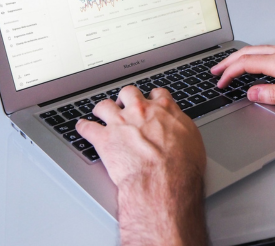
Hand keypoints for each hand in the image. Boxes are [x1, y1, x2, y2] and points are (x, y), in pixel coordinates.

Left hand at [76, 86, 206, 245]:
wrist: (163, 181)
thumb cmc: (182, 166)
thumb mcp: (192, 140)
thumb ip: (182, 127)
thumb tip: (180, 126)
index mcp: (164, 110)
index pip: (158, 94)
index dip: (153, 97)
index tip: (151, 100)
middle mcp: (140, 111)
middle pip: (129, 92)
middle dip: (126, 97)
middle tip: (125, 104)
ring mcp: (120, 123)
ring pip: (104, 105)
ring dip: (102, 109)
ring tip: (100, 112)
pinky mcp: (104, 139)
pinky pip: (87, 128)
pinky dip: (83, 127)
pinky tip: (82, 127)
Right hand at [211, 44, 274, 110]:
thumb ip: (273, 95)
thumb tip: (252, 93)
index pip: (247, 64)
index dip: (230, 73)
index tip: (221, 82)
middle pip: (249, 52)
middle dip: (229, 61)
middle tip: (216, 71)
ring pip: (258, 49)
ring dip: (241, 57)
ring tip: (229, 66)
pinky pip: (269, 50)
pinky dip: (254, 56)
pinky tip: (255, 62)